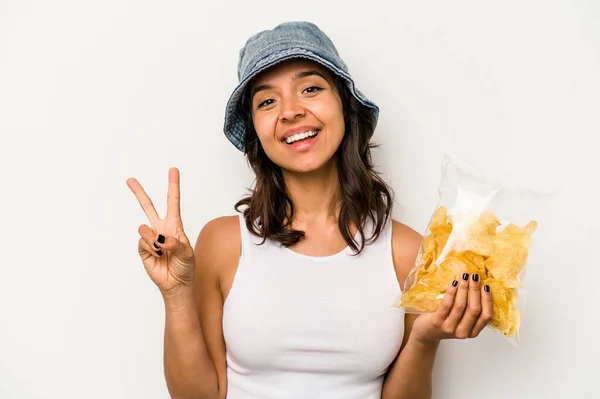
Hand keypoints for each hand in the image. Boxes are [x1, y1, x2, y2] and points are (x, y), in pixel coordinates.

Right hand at [126, 167, 194, 296]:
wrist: (177, 284)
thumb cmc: (186, 267)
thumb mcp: (187, 253)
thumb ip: (176, 243)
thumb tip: (160, 237)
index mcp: (174, 225)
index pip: (173, 202)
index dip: (173, 186)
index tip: (173, 170)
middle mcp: (161, 229)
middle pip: (148, 206)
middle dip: (138, 193)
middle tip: (130, 180)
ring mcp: (151, 238)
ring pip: (144, 228)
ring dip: (154, 240)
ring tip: (162, 251)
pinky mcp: (143, 249)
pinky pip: (142, 242)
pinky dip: (150, 249)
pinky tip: (157, 256)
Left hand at [410, 273, 492, 344]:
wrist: (426, 333)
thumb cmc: (446, 323)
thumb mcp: (462, 321)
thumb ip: (470, 310)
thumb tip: (478, 285)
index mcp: (472, 332)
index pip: (486, 316)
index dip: (487, 300)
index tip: (486, 286)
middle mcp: (463, 332)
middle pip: (474, 309)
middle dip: (475, 290)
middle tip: (475, 276)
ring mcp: (449, 328)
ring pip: (461, 305)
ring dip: (464, 288)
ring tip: (464, 276)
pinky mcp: (437, 322)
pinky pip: (446, 304)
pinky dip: (451, 292)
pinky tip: (454, 283)